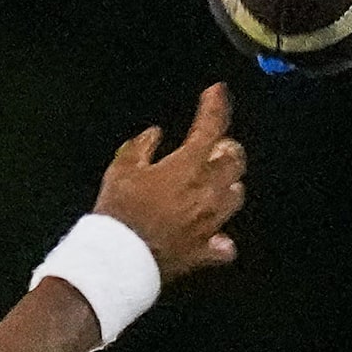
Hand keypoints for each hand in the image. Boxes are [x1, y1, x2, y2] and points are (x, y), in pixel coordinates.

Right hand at [92, 83, 246, 282]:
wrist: (116, 259)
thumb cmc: (118, 214)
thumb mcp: (120, 170)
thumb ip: (140, 147)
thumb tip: (153, 135)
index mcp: (189, 165)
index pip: (212, 125)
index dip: (215, 104)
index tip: (216, 92)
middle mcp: (208, 191)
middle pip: (235, 161)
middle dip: (227, 150)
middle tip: (214, 147)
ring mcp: (210, 222)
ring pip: (235, 196)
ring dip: (227, 187)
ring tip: (213, 186)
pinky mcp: (204, 250)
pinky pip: (224, 245)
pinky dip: (221, 239)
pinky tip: (213, 237)